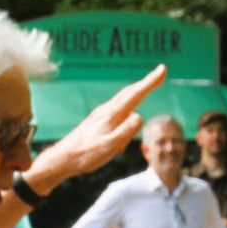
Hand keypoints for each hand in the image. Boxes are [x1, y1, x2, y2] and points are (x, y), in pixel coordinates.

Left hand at [30, 66, 166, 185]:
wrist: (63, 158)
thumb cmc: (86, 155)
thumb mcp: (108, 147)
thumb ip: (125, 132)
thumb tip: (140, 116)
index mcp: (112, 115)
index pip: (136, 94)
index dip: (150, 82)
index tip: (162, 70)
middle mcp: (107, 110)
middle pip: (130, 92)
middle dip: (146, 82)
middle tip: (161, 72)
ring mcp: (102, 114)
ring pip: (123, 99)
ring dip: (137, 90)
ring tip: (148, 84)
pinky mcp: (98, 120)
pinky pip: (118, 109)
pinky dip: (128, 103)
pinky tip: (128, 110)